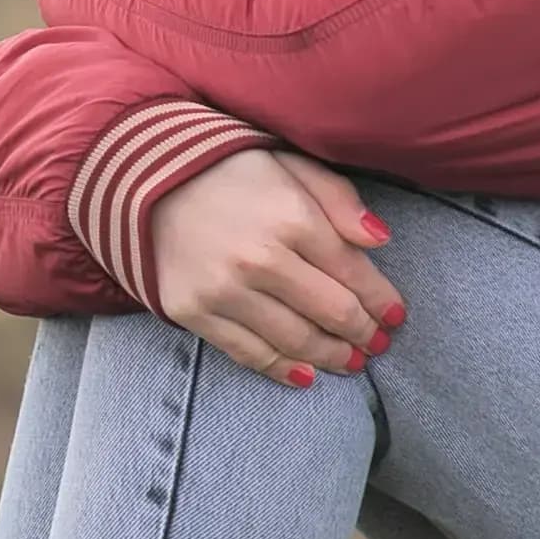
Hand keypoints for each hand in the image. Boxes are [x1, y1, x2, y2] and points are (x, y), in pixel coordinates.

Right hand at [144, 151, 405, 385]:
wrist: (143, 179)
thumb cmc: (226, 169)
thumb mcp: (288, 163)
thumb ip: (338, 198)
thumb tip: (381, 240)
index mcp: (291, 216)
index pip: (354, 272)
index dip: (382, 300)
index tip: (396, 316)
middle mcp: (261, 258)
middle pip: (332, 312)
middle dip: (363, 333)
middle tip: (378, 344)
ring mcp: (224, 290)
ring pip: (296, 340)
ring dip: (332, 357)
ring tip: (351, 362)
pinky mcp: (193, 311)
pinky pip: (248, 353)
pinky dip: (283, 369)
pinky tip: (306, 375)